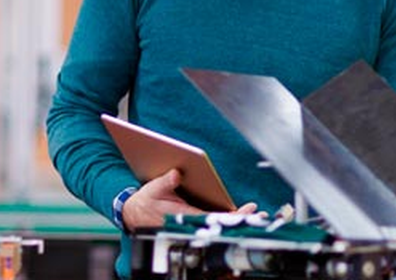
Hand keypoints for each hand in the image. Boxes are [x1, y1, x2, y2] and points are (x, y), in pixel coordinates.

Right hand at [122, 169, 259, 230]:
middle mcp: (191, 221)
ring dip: (236, 219)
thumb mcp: (152, 190)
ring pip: (218, 222)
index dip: (233, 215)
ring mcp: (192, 222)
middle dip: (241, 218)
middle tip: (261, 214)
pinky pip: (211, 219)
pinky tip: (239, 213)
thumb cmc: (145, 202)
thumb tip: (176, 174)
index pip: (214, 216)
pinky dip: (226, 217)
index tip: (250, 208)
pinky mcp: (191, 220)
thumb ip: (165, 182)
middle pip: (220, 222)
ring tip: (255, 213)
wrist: (134, 215)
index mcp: (185, 215)